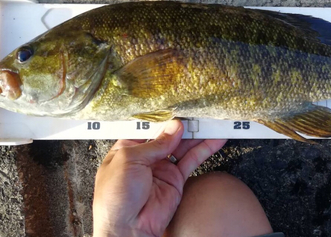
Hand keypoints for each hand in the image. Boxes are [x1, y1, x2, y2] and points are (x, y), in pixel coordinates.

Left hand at [93, 120, 226, 236]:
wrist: (127, 230)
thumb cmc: (115, 198)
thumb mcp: (129, 161)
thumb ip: (155, 143)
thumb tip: (174, 127)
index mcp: (128, 148)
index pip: (149, 127)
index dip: (164, 117)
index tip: (179, 106)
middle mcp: (146, 157)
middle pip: (169, 134)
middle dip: (185, 123)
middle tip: (200, 112)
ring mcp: (162, 167)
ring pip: (183, 145)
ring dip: (198, 134)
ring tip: (213, 121)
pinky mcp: (176, 179)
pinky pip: (192, 160)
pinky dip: (205, 148)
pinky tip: (216, 139)